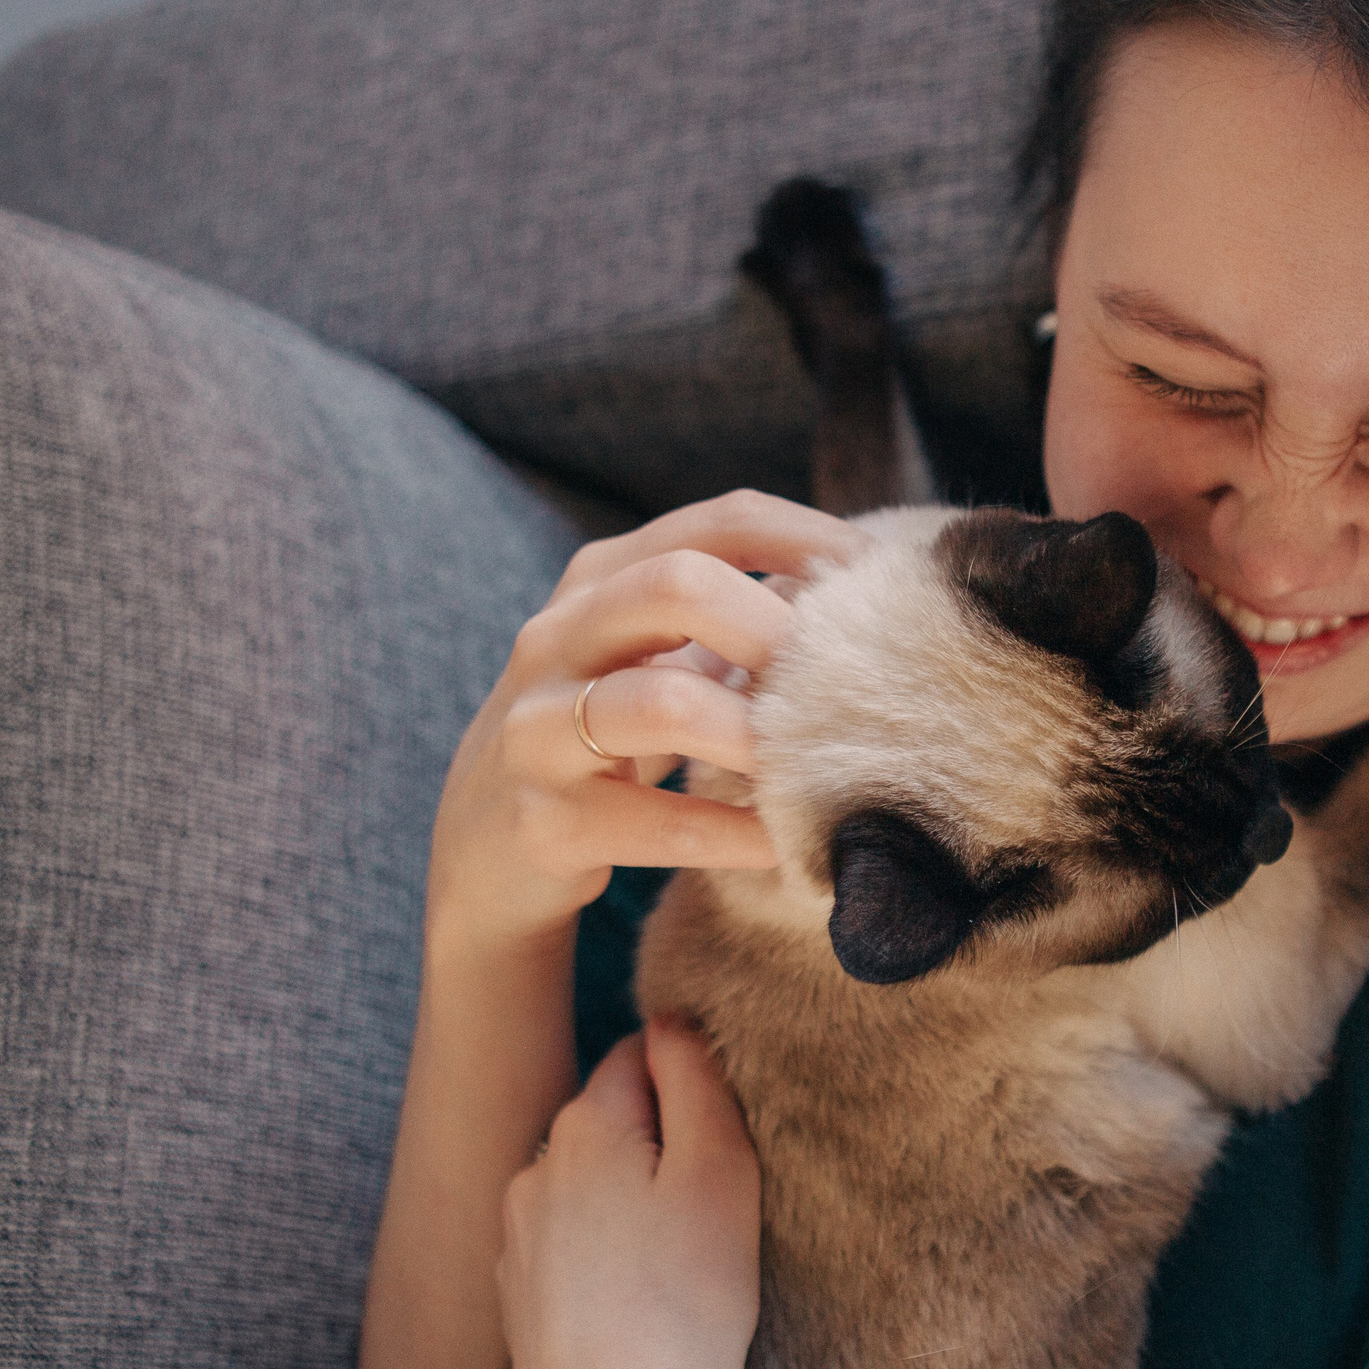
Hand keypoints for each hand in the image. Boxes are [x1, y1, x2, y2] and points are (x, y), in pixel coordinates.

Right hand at [425, 490, 870, 956]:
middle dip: (776, 626)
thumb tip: (860, 591)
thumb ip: (731, 617)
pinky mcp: (544, 821)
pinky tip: (785, 845)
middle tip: (845, 679)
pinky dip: (732, 834)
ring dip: (756, 734)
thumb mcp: (651, 657)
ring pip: (660, 703)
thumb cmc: (603, 737)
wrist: (487, 846)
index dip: (811, 540)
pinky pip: (654, 823)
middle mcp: (557, 638)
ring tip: (817, 766)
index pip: (718, 522)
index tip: (881, 582)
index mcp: (600, 580)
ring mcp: (539, 729)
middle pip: (678, 584)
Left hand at [497, 1017, 768, 1368]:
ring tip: (684, 1263)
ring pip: (587, 1187)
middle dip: (661, 1141)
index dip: (694, 1079)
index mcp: (582, 1127)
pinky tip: (644, 1306)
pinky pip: (572, 1249)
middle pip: (610, 1121)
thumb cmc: (686, 1302)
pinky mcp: (518, 1303)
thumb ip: (696, 1078)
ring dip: (631, 1202)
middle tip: (719, 1202)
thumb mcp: (721, 1169)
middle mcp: (532, 1172)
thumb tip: (670, 1019)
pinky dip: (607, 1259)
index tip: (733, 1128)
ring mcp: (516, 1241)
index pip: (640, 1054)